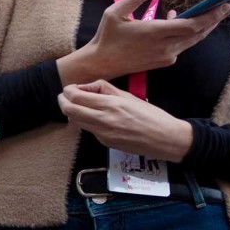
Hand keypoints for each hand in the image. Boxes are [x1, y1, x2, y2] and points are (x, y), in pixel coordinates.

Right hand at [57, 0, 228, 83]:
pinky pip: (183, 45)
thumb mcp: (114, 12)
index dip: (211, 15)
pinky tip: (182, 22)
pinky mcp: (165, 61)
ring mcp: (166, 55)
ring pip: (194, 40)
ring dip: (207, 26)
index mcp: (154, 32)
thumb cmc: (107, 36)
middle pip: (199, 32)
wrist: (101, 63)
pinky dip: (189, 33)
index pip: (192, 25)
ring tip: (218, 12)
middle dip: (217, 17)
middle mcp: (165, 46)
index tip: (225, 4)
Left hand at [58, 80, 197, 161]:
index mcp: (111, 105)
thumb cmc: (151, 115)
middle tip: (66, 96)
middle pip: (69, 110)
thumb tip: (87, 87)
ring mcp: (102, 134)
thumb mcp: (129, 96)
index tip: (71, 88)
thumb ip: (105, 89)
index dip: (68, 91)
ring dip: (71, 111)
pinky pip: (88, 129)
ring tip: (78, 105)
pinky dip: (84, 121)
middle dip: (63, 101)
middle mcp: (103, 120)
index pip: (75, 97)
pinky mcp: (105, 143)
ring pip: (75, 121)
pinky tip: (92, 116)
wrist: (166, 139)